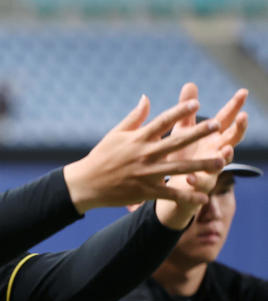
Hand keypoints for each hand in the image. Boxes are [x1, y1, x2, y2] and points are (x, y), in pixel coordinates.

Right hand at [63, 90, 227, 212]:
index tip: (196, 103)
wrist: (85, 184)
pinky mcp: (144, 191)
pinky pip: (169, 194)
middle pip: (175, 142)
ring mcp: (145, 174)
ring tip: (221, 162)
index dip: (179, 112)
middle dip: (197, 133)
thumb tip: (146, 97)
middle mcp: (144, 155)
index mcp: (138, 139)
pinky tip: (203, 197)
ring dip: (200, 165)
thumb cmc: (100, 157)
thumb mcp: (115, 134)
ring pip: (178, 169)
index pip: (162, 122)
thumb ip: (135, 117)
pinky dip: (187, 196)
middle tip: (216, 125)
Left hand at [154, 84, 248, 228]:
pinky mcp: (197, 188)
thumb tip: (190, 84)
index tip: (242, 92)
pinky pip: (198, 185)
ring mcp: (208, 170)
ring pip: (220, 164)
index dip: (234, 106)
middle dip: (238, 129)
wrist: (167, 186)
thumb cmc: (179, 154)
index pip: (225, 119)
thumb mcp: (182, 131)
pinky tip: (189, 178)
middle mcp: (213, 153)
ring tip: (226, 151)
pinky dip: (196, 182)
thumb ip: (187, 111)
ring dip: (226, 157)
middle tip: (243, 117)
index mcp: (211, 138)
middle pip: (231, 139)